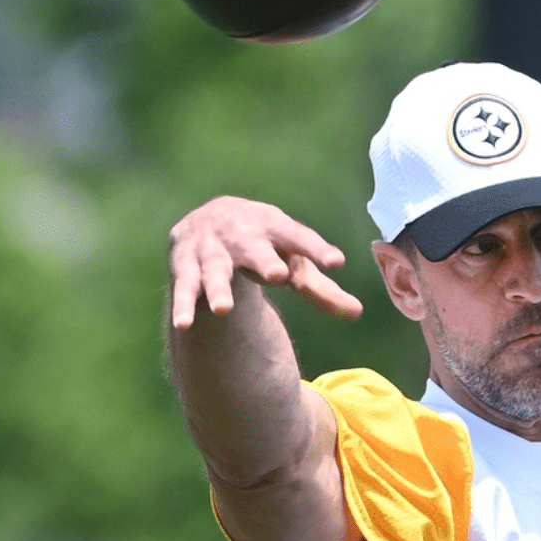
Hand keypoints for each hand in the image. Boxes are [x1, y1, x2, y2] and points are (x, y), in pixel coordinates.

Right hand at [169, 195, 362, 328]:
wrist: (209, 216)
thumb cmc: (264, 243)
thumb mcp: (292, 260)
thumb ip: (321, 290)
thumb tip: (357, 313)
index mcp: (274, 227)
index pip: (298, 238)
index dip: (316, 249)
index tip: (336, 262)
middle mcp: (241, 234)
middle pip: (254, 248)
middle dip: (264, 260)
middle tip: (278, 276)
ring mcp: (210, 249)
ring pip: (214, 269)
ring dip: (218, 288)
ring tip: (224, 310)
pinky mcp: (185, 265)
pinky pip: (183, 287)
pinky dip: (183, 305)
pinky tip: (183, 325)